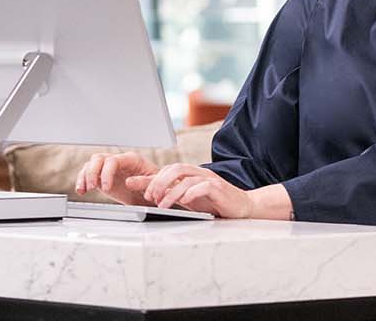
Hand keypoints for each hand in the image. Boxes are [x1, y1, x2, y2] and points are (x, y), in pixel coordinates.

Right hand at [73, 152, 158, 205]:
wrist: (151, 194)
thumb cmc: (156, 185)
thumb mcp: (154, 183)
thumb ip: (143, 182)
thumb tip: (129, 182)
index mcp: (131, 159)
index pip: (113, 160)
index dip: (107, 173)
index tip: (106, 188)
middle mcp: (118, 161)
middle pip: (99, 158)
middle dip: (93, 172)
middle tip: (93, 187)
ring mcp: (109, 168)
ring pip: (91, 164)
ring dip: (85, 176)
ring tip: (85, 190)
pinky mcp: (103, 177)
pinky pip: (88, 174)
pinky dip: (82, 181)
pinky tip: (81, 191)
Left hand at [126, 164, 254, 218]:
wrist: (242, 206)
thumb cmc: (215, 203)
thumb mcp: (189, 199)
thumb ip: (174, 194)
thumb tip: (152, 195)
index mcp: (190, 175)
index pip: (167, 170)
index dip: (149, 177)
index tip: (132, 184)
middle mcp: (198, 174)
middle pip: (175, 169)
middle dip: (158, 182)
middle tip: (149, 196)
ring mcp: (209, 179)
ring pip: (186, 178)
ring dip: (171, 191)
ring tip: (162, 204)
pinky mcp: (219, 188)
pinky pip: (203, 186)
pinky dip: (192, 193)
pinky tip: (185, 201)